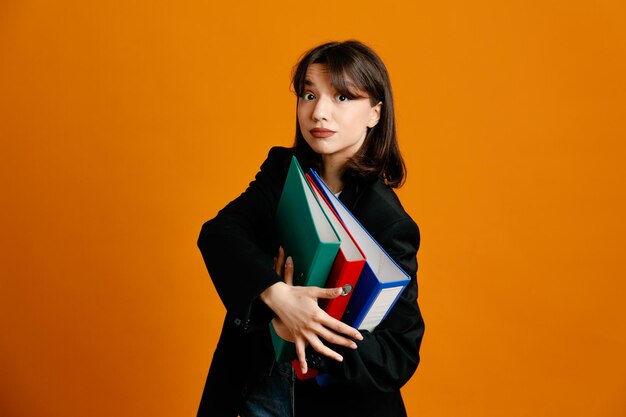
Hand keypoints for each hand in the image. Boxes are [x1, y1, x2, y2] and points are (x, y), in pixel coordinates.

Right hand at [262, 247, 362, 373]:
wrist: (279, 298)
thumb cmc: (296, 293)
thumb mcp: (313, 291)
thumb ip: (328, 292)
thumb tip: (342, 290)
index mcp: (318, 315)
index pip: (337, 326)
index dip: (349, 331)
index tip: (358, 336)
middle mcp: (312, 326)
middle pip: (331, 337)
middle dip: (344, 342)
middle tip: (354, 346)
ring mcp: (303, 333)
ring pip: (319, 347)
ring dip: (330, 354)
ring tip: (340, 358)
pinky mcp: (296, 336)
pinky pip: (299, 351)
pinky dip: (302, 361)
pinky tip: (304, 370)